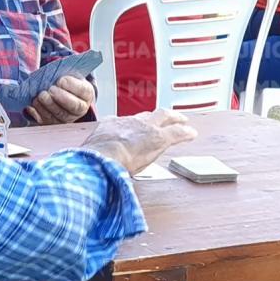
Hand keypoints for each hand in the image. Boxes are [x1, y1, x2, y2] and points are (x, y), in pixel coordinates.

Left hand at [25, 76, 94, 124]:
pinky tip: (32, 104)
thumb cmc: (65, 82)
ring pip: (59, 115)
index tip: (60, 80)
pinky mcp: (53, 123)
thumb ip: (65, 74)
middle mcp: (79, 109)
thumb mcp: (69, 75)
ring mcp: (66, 118)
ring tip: (40, 96)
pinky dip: (38, 112)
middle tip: (50, 89)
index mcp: (86, 94)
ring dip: (48, 105)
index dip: (72, 86)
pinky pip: (46, 120)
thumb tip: (54, 77)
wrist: (61, 93)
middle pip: (73, 106)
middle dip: (61, 97)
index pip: (83, 91)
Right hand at [81, 109, 197, 174]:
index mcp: (111, 125)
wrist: (101, 157)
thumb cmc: (93, 159)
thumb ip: (93, 155)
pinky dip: (185, 132)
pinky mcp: (159, 137)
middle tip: (165, 117)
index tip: (135, 127)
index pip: (124, 121)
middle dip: (157, 115)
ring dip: (174, 119)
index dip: (133, 124)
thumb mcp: (90, 152)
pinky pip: (177, 132)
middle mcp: (129, 122)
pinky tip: (191, 134)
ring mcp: (145, 128)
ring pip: (164, 117)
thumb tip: (88, 166)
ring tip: (182, 121)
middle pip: (147, 114)